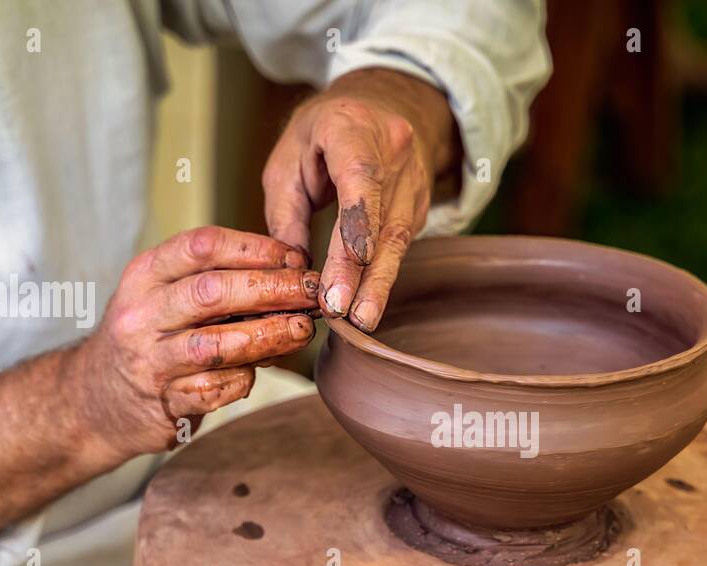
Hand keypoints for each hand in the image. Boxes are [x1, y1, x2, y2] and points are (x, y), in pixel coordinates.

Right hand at [71, 226, 320, 461]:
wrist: (95, 399)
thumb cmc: (151, 338)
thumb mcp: (166, 296)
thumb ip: (217, 282)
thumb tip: (294, 275)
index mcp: (145, 275)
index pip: (202, 246)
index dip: (255, 248)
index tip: (295, 258)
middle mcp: (142, 314)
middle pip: (212, 292)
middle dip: (272, 288)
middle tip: (312, 292)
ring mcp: (150, 360)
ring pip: (216, 345)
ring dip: (268, 336)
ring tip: (302, 330)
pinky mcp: (162, 402)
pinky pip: (213, 390)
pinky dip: (243, 380)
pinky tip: (257, 373)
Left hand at [262, 68, 459, 332]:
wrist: (383, 104)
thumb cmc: (325, 132)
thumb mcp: (289, 159)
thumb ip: (287, 213)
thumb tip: (292, 268)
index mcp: (353, 127)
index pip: (362, 177)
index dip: (360, 221)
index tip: (354, 260)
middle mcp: (393, 151)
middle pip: (383, 219)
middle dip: (365, 271)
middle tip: (349, 312)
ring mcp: (413, 180)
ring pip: (398, 239)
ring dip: (378, 284)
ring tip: (362, 320)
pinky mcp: (419, 206)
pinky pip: (400, 244)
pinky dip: (381, 275)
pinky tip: (366, 304)